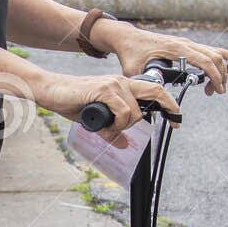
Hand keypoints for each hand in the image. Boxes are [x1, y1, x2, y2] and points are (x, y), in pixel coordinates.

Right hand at [35, 70, 180, 148]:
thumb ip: (112, 130)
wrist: (51, 91)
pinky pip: (123, 111)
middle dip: (169, 107)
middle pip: (155, 92)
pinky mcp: (105, 89)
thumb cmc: (71, 102)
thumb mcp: (97, 121)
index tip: (177, 120)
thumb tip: (125, 144)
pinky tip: (104, 126)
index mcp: (122, 86)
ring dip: (123, 126)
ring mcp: (114, 84)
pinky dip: (116, 124)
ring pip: (135, 112)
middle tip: (175, 123)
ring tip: (107, 129)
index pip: (152, 91)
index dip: (168, 104)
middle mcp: (121, 82)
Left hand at [108, 24, 227, 94]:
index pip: (204, 60)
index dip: (214, 75)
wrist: (128, 38)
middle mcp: (184, 43)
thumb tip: (151, 98)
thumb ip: (143, 82)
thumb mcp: (133, 70)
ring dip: (220, 70)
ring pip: (213, 53)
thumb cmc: (130, 53)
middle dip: (220, 76)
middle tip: (216, 93)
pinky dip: (223, 55)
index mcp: (175, 48)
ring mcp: (186, 43)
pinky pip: (209, 49)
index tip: (217, 90)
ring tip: (216, 89)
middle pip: (213, 57)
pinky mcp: (186, 45)